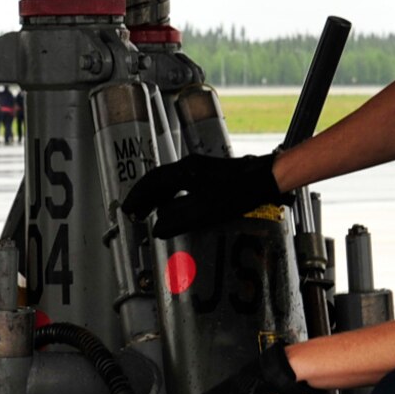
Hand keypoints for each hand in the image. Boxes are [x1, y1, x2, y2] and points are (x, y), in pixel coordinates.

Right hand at [122, 153, 284, 238]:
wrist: (267, 178)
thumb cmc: (240, 192)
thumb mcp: (206, 211)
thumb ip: (179, 219)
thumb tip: (158, 228)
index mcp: (185, 171)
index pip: (152, 182)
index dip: (137, 197)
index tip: (128, 210)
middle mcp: (189, 165)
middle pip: (158, 180)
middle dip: (144, 197)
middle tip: (135, 213)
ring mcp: (200, 167)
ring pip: (169, 181)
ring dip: (157, 196)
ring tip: (150, 211)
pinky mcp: (209, 173)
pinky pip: (181, 183)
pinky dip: (171, 195)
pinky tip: (173, 206)